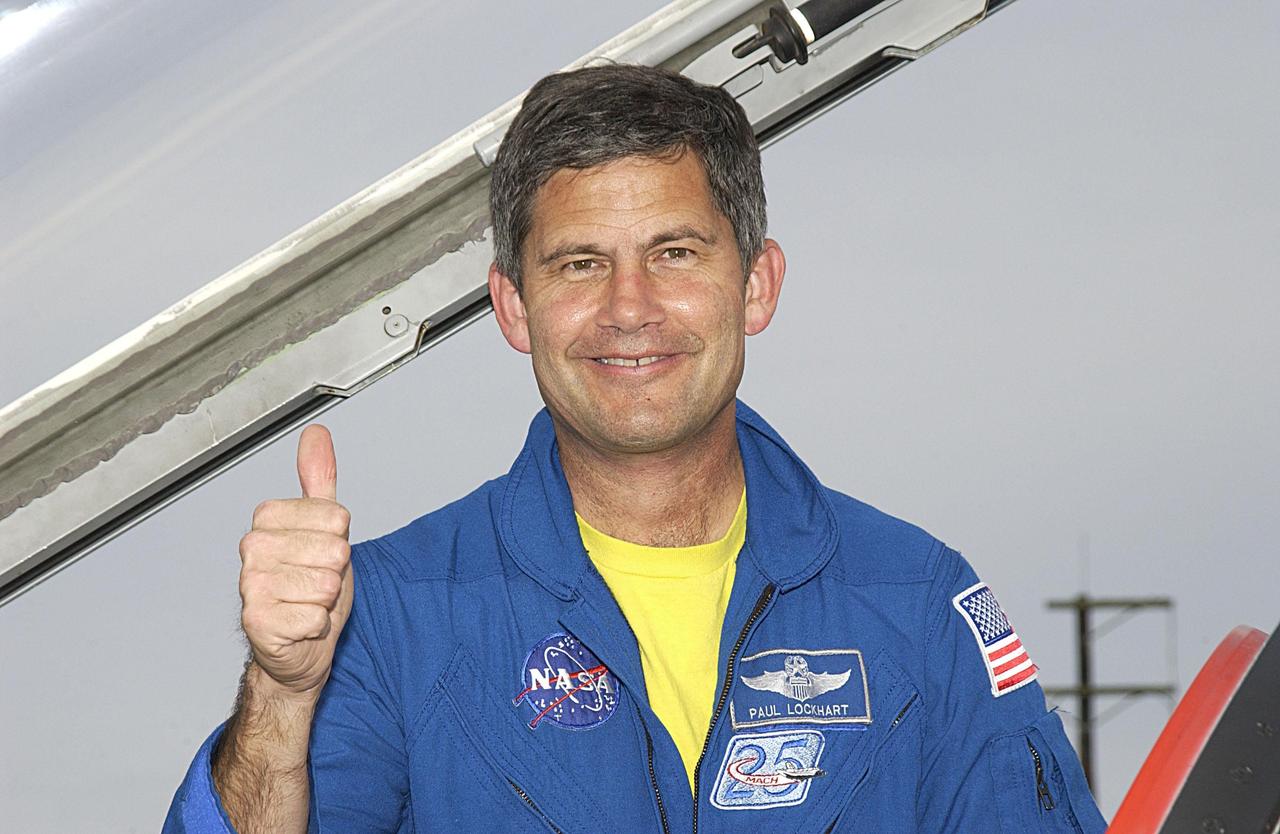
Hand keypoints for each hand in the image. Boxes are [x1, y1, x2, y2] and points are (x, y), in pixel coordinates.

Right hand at [237, 424, 354, 697]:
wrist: (299, 644)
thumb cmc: (311, 585)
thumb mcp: (324, 526)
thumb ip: (319, 479)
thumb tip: (316, 433)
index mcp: (268, 518)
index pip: (336, 516)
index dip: (340, 539)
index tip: (321, 553)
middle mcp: (253, 548)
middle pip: (334, 549)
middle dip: (336, 572)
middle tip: (316, 582)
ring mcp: (251, 585)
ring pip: (326, 584)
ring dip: (327, 601)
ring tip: (309, 602)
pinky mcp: (257, 622)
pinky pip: (315, 617)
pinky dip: (317, 626)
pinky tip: (301, 624)